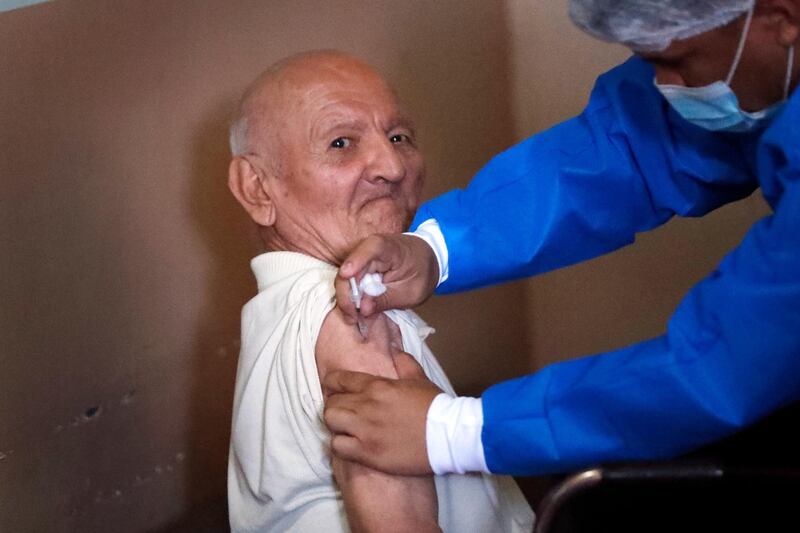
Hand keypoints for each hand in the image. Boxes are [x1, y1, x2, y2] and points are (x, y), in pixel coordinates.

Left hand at [323, 351, 441, 474]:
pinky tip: (350, 445)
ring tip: (345, 429)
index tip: (334, 389)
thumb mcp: (419, 379)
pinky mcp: (367, 453)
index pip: (338, 380)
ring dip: (335, 425)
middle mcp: (366, 406)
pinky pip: (337, 447)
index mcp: (377, 386)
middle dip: (334, 406)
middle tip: (343, 412)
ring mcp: (364, 431)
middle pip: (331, 403)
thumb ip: (404, 362)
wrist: (447, 436)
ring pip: (330, 422)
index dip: (332, 384)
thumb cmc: (435, 407)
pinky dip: (340, 446)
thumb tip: (395, 349)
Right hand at [336, 234, 438, 322]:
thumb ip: (387, 300)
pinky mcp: (359, 268)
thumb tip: (362, 309)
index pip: (371, 248)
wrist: (426, 260)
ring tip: (353, 317)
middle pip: (350, 268)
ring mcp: (362, 258)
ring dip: (347, 298)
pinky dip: (351, 297)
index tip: (345, 275)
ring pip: (345, 278)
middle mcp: (370, 249)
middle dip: (346, 293)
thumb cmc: (422, 272)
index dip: (356, 260)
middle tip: (352, 317)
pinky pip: (349, 283)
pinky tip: (355, 311)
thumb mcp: (411, 292)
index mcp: (390, 248)